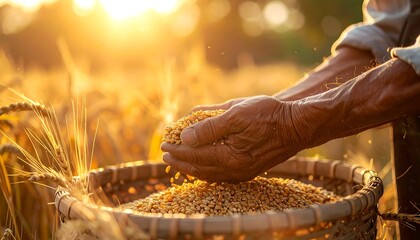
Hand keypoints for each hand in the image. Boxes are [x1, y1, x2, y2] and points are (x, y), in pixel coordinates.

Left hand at [161, 96, 312, 182]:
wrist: (296, 125)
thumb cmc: (268, 115)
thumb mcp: (236, 113)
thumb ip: (209, 127)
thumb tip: (185, 136)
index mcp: (230, 156)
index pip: (195, 155)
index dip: (177, 149)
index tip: (164, 144)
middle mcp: (235, 170)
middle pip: (199, 168)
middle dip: (180, 161)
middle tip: (165, 155)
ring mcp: (243, 173)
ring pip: (210, 174)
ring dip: (191, 167)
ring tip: (178, 162)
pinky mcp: (249, 171)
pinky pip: (221, 175)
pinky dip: (207, 171)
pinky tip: (202, 166)